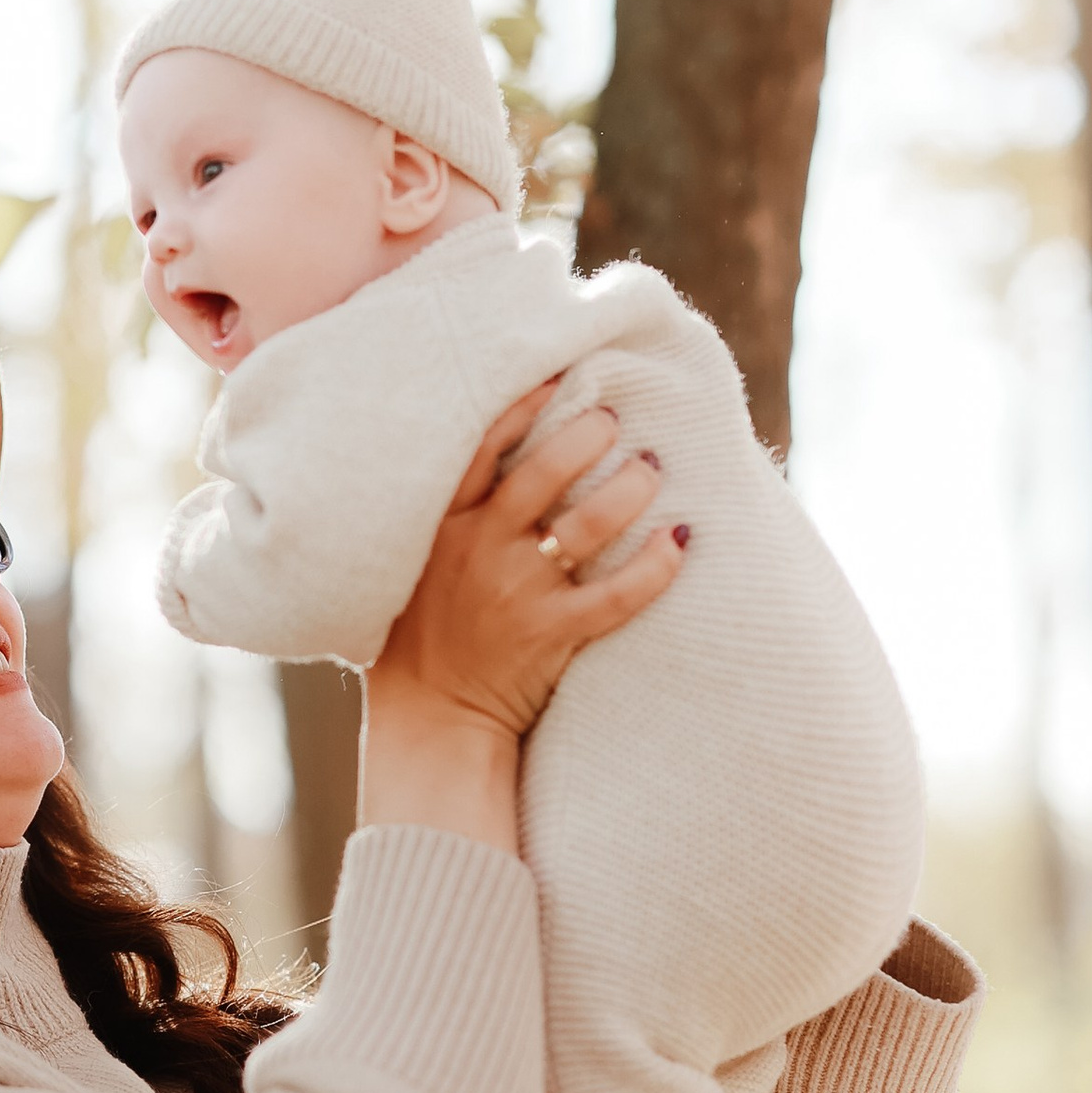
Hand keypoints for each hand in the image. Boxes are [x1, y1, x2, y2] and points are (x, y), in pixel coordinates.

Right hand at [361, 386, 684, 850]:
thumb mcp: (412, 562)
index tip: (560, 376)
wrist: (431, 716)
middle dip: (588, 437)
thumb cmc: (421, 632)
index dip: (525, 406)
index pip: (481, 447)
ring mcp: (517, 592)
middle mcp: (479, 549)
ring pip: (587, 525)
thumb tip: (497, 457)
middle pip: (543, 473)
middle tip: (617, 420)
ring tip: (653, 469)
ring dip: (630, 489)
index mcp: (440, 525)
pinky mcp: (552, 634)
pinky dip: (655, 568)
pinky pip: (617, 595)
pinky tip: (679, 543)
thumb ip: (449, 514)